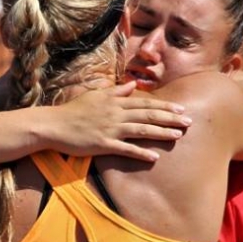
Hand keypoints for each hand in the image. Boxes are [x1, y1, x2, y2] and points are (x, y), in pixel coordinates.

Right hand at [50, 82, 190, 161]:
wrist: (54, 124)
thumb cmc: (74, 110)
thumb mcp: (96, 95)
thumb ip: (116, 91)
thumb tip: (132, 85)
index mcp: (115, 101)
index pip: (145, 103)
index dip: (165, 106)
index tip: (181, 108)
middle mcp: (116, 114)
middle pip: (148, 114)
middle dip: (170, 118)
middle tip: (189, 121)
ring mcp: (110, 129)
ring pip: (141, 129)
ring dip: (161, 132)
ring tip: (178, 136)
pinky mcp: (103, 144)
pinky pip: (125, 149)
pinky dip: (140, 153)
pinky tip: (154, 156)